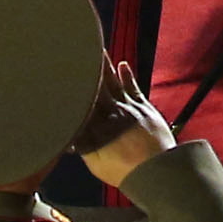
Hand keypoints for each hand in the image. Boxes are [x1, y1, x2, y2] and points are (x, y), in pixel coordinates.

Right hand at [76, 63, 173, 185]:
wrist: (157, 170)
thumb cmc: (125, 170)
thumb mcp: (96, 162)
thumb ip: (82, 146)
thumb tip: (68, 136)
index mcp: (96, 125)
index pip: (82, 101)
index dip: (74, 87)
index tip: (65, 73)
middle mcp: (111, 111)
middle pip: (96, 86)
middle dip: (87, 69)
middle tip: (79, 51)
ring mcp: (129, 107)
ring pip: (113, 82)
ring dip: (105, 66)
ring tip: (97, 50)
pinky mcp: (145, 108)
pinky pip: (133, 87)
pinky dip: (127, 76)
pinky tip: (123, 65)